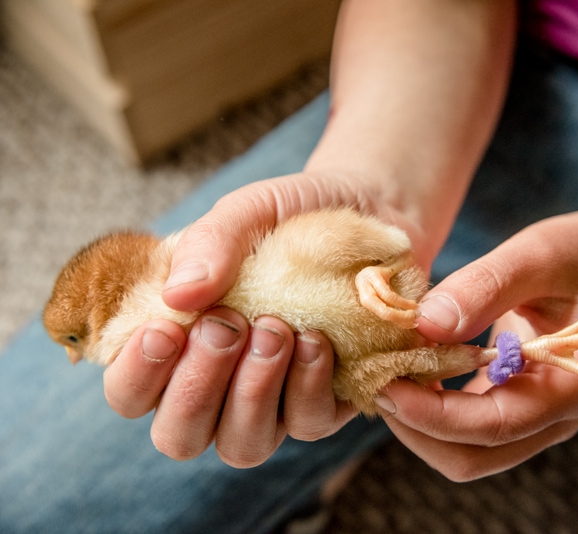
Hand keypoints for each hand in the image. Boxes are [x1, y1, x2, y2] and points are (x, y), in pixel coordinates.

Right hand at [103, 172, 379, 464]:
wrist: (369, 210)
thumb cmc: (291, 216)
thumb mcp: (248, 211)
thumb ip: (209, 242)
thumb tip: (177, 295)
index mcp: (178, 342)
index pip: (130, 392)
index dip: (137, 375)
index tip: (165, 328)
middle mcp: (218, 385)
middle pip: (180, 436)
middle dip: (197, 388)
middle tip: (226, 327)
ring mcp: (273, 402)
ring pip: (243, 445)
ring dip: (252, 393)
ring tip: (275, 330)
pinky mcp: (327, 403)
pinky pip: (308, 424)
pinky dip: (308, 386)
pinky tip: (316, 340)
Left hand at [376, 211, 577, 480]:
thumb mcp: (536, 255)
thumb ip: (484, 288)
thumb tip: (424, 325)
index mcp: (572, 386)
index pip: (496, 425)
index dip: (434, 415)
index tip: (386, 382)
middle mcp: (555, 417)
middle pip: (473, 456)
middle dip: (417, 427)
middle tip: (375, 380)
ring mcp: (534, 417)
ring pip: (464, 450)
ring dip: (418, 422)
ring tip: (386, 374)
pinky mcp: (514, 405)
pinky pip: (465, 426)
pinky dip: (430, 408)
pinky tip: (409, 369)